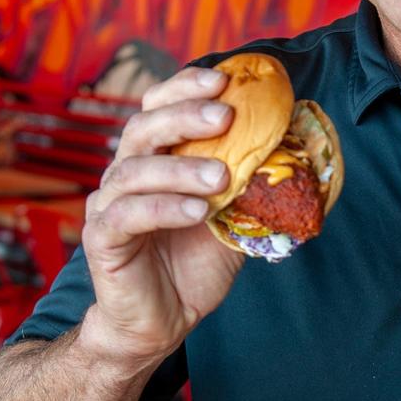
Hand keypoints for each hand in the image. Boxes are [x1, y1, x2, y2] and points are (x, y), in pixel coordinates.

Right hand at [80, 66, 241, 368]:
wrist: (162, 320)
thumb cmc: (194, 264)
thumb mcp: (233, 218)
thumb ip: (250, 184)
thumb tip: (296, 150)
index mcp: (154, 159)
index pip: (159, 107)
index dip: (186, 87)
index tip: (223, 80)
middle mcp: (125, 173)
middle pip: (143, 128)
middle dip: (185, 115)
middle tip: (225, 117)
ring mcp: (109, 204)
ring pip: (136, 170)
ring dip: (181, 168)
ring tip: (221, 177)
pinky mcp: (103, 238)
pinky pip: (127, 214)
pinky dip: (163, 208)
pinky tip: (196, 211)